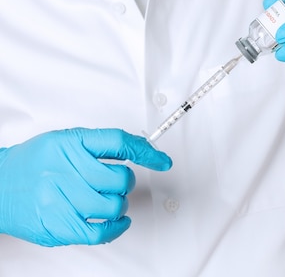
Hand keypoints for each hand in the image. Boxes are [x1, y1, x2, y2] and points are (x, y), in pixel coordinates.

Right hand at [0, 128, 171, 246]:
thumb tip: (140, 148)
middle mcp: (64, 169)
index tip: (162, 161)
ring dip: (118, 205)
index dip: (146, 152)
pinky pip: (100, 232)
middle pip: (120, 179)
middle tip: (115, 184)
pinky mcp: (58, 225)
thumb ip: (100, 145)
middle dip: (125, 184)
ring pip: (114, 206)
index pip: (119, 143)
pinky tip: (116, 221)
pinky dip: (116, 228)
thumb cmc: (33, 164)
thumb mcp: (64, 141)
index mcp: (69, 143)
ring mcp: (60, 199)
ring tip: (106, 200)